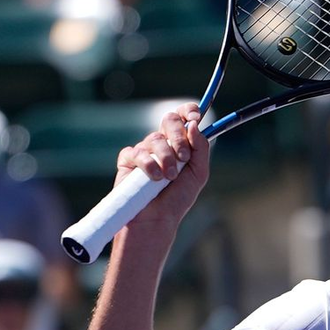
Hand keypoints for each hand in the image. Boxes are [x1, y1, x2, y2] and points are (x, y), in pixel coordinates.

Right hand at [115, 104, 209, 237]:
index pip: (183, 117)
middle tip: (183, 157)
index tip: (195, 117)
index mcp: (180, 143)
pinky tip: (154, 178)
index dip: (188, 111)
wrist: (158, 218)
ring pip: (156, 139)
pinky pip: (138, 152)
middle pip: (169, 120)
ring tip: (169, 177)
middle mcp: (162, 143)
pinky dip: (148, 165)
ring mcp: (145, 150)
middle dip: (179, 136)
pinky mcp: (128, 159)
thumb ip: (201, 149)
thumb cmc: (178, 198)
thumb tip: (194, 124)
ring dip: (166, 158)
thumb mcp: (198, 173)